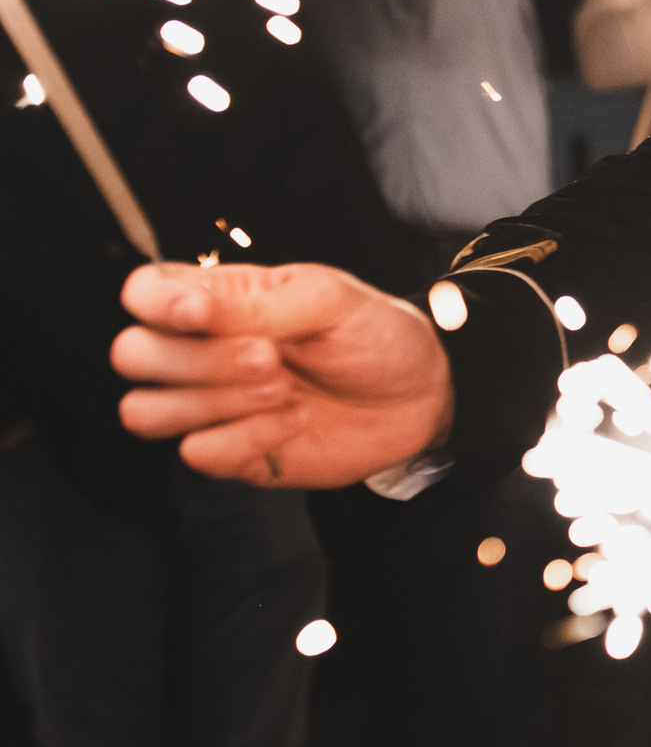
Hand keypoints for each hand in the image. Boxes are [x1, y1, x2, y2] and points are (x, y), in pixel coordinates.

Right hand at [112, 261, 454, 487]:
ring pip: (145, 411)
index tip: (202, 314)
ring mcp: (211, 405)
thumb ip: (256, 301)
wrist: (422, 395)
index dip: (155, 304)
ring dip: (216, 402)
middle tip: (271, 357)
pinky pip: (196, 454)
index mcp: (219, 300)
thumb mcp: (329, 298)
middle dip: (198, 360)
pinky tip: (295, 420)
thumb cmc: (375, 334)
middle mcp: (202, 351)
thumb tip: (188, 306)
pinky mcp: (232, 452)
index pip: (141, 292)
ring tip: (285, 389)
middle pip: (131, 355)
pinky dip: (249, 438)